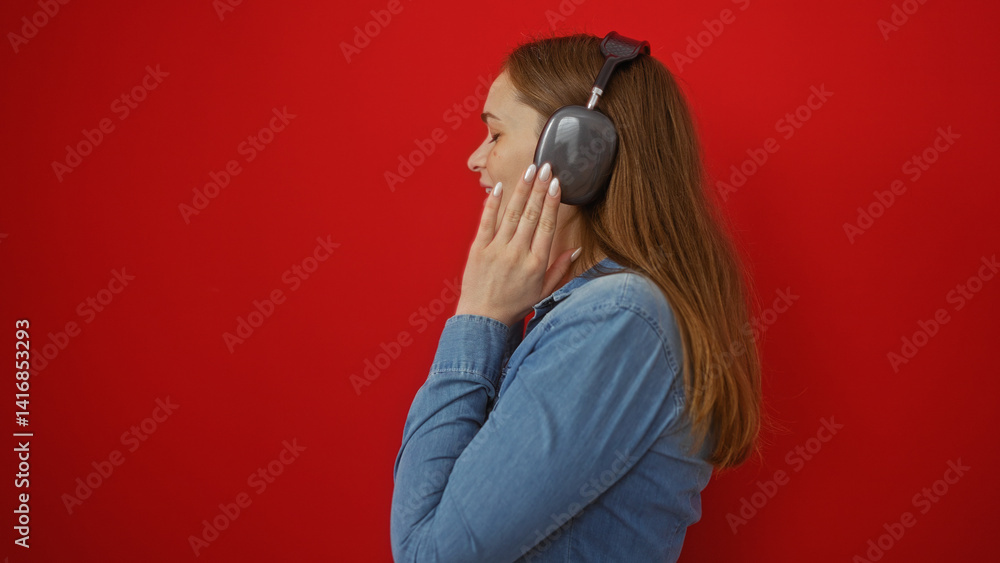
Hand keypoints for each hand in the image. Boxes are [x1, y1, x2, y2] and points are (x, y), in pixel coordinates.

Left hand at [454, 161, 579, 327]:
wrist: (482, 318)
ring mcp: (496, 250)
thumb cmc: (514, 305)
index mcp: (536, 263)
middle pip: (531, 215)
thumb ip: (560, 268)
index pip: (547, 226)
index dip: (552, 203)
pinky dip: (492, 203)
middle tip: (547, 167)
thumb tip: (576, 249)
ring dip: (521, 190)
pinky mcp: (478, 249)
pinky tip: (499, 187)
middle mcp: (517, 254)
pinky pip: (486, 222)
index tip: (557, 184)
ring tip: (530, 171)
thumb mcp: (544, 291)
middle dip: (540, 189)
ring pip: (511, 214)